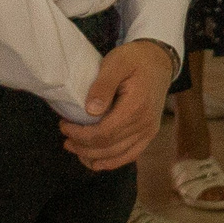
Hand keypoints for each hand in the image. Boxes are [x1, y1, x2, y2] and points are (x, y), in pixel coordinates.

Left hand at [62, 41, 174, 172]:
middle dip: (82, 146)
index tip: (64, 125)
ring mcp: (148, 130)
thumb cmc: (135, 59)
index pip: (104, 132)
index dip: (80, 135)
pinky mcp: (149, 133)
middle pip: (108, 146)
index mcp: (136, 106)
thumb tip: (90, 111)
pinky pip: (131, 155)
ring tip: (74, 147)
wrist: (159, 61)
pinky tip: (96, 163)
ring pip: (116, 154)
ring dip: (92, 156)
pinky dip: (112, 163)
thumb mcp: (117, 62)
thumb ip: (103, 85)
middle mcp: (145, 123)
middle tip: (65, 137)